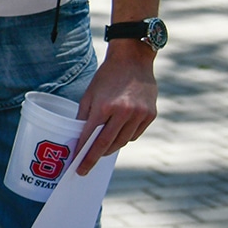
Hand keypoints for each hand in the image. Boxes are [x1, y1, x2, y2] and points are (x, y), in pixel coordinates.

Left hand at [72, 46, 157, 173]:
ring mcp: (140, 114)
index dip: (82, 153)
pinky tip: (117, 136)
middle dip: (94, 158)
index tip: (76, 167)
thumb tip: (79, 139)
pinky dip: (125, 138)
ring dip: (110, 149)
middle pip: (107, 144)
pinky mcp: (151, 115)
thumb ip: (84, 116)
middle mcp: (124, 112)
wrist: (132, 60)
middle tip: (85, 168)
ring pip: (122, 141)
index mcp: (105, 106)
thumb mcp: (89, 94)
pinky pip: (134, 135)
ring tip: (100, 152)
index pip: (90, 137)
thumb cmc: (106, 77)